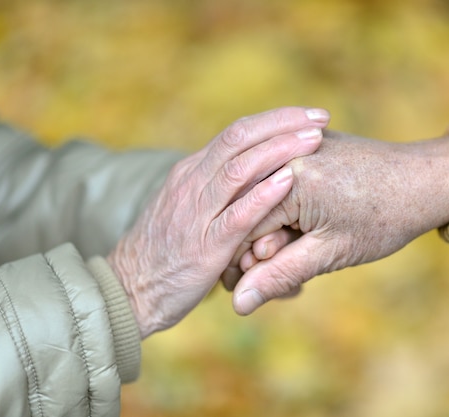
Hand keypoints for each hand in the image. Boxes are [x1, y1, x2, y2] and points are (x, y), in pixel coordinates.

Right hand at [106, 107, 329, 337]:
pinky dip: (264, 195)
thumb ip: (213, 192)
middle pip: (240, 138)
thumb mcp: (185, 210)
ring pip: (240, 168)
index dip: (274, 121)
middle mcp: (192, 183)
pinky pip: (237, 214)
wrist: (127, 290)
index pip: (235, 133)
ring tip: (314, 138)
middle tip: (320, 116)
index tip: (306, 116)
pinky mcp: (204, 245)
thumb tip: (249, 177)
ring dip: (280, 150)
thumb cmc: (164, 252)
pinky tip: (289, 180)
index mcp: (191, 172)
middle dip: (283, 123)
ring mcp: (196, 212)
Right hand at [223, 130, 448, 314]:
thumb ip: (279, 275)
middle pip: (248, 212)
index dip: (244, 264)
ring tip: (302, 256)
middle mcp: (285, 151)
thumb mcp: (330, 253)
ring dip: (274, 233)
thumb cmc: (384, 218)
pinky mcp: (304, 146)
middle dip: (262, 252)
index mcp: (289, 176)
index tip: (253, 287)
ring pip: (262, 200)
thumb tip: (239, 304)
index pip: (240, 227)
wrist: (425, 180)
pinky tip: (303, 233)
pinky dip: (285, 211)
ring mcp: (294, 144)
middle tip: (289, 279)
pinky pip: (278, 182)